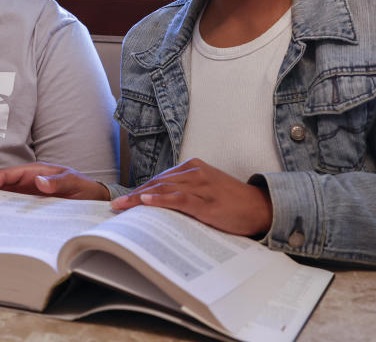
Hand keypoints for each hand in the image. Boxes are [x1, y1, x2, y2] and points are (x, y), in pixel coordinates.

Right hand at [0, 163, 108, 207]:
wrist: (94, 197)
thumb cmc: (84, 187)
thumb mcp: (74, 182)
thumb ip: (58, 182)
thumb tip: (40, 183)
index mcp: (35, 172)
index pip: (7, 175)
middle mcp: (27, 181)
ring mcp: (26, 193)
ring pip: (0, 197)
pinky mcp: (28, 204)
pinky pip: (9, 207)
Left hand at [109, 158, 272, 236]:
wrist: (260, 207)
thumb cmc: (232, 201)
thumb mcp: (206, 189)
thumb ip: (185, 190)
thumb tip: (159, 202)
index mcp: (193, 167)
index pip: (160, 179)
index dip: (140, 189)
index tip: (123, 199)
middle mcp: (195, 172)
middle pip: (158, 183)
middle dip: (135, 194)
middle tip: (116, 206)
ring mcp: (201, 186)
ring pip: (164, 189)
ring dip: (141, 198)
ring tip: (123, 206)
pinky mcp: (207, 201)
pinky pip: (179, 198)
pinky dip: (161, 199)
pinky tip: (147, 201)